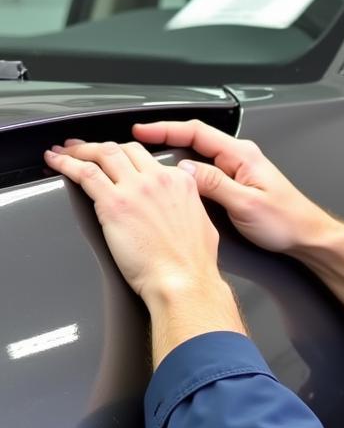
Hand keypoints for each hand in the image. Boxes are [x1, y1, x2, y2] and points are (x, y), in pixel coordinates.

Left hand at [45, 140, 221, 306]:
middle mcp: (158, 179)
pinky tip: (56, 162)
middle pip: (122, 149)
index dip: (127, 157)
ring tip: (65, 151)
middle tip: (85, 150)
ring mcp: (135, 189)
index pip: (146, 158)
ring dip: (80, 150)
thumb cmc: (192, 263)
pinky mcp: (114, 203)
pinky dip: (66, 163)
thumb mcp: (203, 223)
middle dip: (100, 147)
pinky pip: (84, 174)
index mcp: (179, 182)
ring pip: (102, 154)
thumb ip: (190, 204)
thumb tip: (184, 200)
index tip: (117, 162)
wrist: (183, 280)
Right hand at [131, 119, 338, 254]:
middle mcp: (241, 157)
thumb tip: (185, 171)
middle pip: (195, 139)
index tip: (140, 130)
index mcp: (242, 155)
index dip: (165, 129)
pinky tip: (176, 181)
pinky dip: (187, 172)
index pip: (197, 131)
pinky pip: (207, 171)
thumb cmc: (286, 221)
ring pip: (199, 155)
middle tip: (136, 143)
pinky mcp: (239, 183)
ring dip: (175, 155)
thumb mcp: (246, 204)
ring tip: (149, 160)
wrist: (307, 236)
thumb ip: (215, 185)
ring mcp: (240, 170)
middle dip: (164, 138)